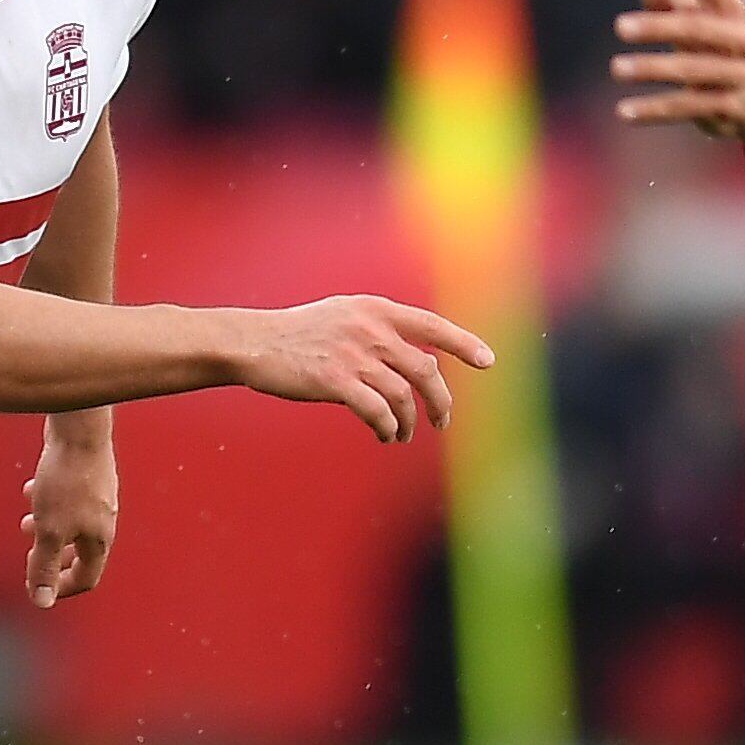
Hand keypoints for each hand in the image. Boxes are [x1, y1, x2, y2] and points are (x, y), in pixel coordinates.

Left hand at [20, 421, 118, 608]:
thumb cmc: (69, 478)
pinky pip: (68, 499)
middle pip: (80, 551)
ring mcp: (97, 497)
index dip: (61, 588)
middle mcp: (104, 519)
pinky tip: (32, 490)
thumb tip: (42, 600)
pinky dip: (48, 502)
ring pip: (72, 523)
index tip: (39, 586)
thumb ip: (44, 566)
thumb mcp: (49, 531)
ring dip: (47, 528)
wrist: (79, 430)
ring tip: (27, 523)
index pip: (87, 578)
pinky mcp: (87, 476)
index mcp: (100, 539)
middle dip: (52, 556)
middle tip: (32, 556)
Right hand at [227, 296, 494, 442]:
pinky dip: (386, 427)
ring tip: (402, 435)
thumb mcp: (345, 315)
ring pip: (403, 396)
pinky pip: (377, 411)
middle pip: (425, 370)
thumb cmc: (301, 335)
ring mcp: (354, 355)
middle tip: (441, 422)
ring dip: (408, 422)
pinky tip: (384, 435)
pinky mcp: (336, 381)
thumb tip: (419, 362)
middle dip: (440, 401)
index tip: (488, 361)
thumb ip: (380, 329)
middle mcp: (371, 328)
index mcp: (376, 309)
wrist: (256, 343)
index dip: (463, 343)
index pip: (432, 325)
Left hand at [613, 0, 744, 163]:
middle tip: (620, 26)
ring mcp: (739, 74)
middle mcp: (741, 37)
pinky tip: (624, 111)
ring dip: (651, 68)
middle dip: (658, 25)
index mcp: (732, 9)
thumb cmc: (719, 50)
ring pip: (691, 69)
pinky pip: (687, 107)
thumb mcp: (700, 21)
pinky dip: (654, 109)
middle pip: (697, 26)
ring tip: (617, 68)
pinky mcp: (730, 108)